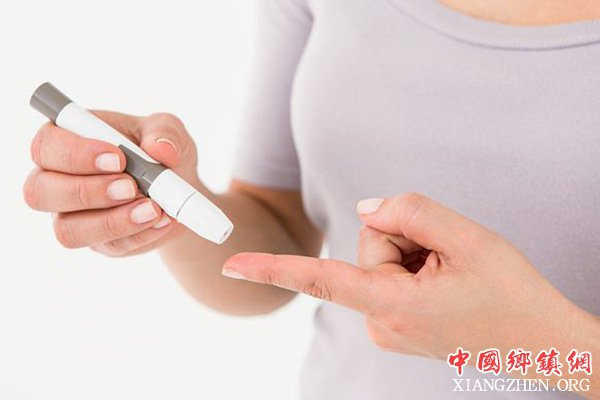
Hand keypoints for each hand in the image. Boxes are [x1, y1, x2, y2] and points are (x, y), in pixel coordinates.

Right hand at [24, 111, 199, 255]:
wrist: (180, 188)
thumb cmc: (159, 150)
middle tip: (132, 187)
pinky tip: (162, 221)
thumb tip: (161, 149)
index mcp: (65, 139)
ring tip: (152, 210)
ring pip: (68, 230)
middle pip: (40, 192)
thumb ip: (164, 132)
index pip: (46, 146)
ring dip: (112, 222)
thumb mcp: (167, 129)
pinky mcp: (97, 242)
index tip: (118, 158)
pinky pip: (107, 246)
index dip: (76, 154)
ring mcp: (71, 216)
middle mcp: (56, 179)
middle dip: (88, 191)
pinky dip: (138, 235)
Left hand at [221, 193, 592, 359]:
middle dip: (407, 237)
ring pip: (382, 259)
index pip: (320, 279)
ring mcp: (386, 327)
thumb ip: (410, 212)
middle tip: (450, 258)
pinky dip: (417, 267)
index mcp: (392, 307)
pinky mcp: (394, 323)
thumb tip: (367, 210)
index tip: (231, 267)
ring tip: (453, 273)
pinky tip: (447, 281)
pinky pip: (391, 274)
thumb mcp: (468, 239)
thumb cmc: (511, 294)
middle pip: (370, 245)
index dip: (272, 269)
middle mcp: (380, 323)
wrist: (543, 340)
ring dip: (417, 253)